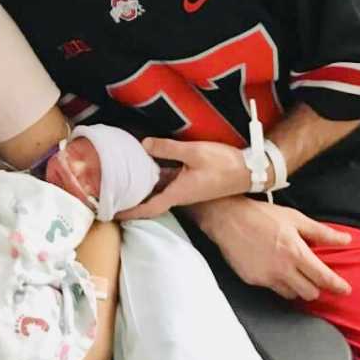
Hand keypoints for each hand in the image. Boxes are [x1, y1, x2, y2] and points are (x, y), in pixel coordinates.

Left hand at [115, 137, 251, 220]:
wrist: (249, 170)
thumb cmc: (224, 164)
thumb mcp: (194, 153)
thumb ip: (167, 148)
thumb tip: (144, 145)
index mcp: (178, 193)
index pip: (148, 208)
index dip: (129, 212)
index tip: (111, 214)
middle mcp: (179, 194)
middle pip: (149, 201)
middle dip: (130, 200)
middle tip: (110, 196)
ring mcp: (184, 188)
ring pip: (157, 191)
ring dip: (141, 188)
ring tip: (121, 181)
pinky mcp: (189, 181)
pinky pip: (166, 182)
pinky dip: (154, 177)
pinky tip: (145, 165)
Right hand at [196, 195, 351, 299]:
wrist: (226, 217)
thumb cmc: (261, 215)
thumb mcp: (295, 219)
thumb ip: (322, 233)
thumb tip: (346, 240)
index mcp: (296, 252)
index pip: (324, 278)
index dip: (338, 286)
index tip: (345, 289)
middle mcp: (282, 268)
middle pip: (310, 293)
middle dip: (316, 287)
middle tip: (314, 277)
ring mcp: (266, 276)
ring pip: (291, 295)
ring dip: (297, 287)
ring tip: (293, 273)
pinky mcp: (252, 280)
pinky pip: (272, 288)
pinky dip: (277, 282)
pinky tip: (274, 268)